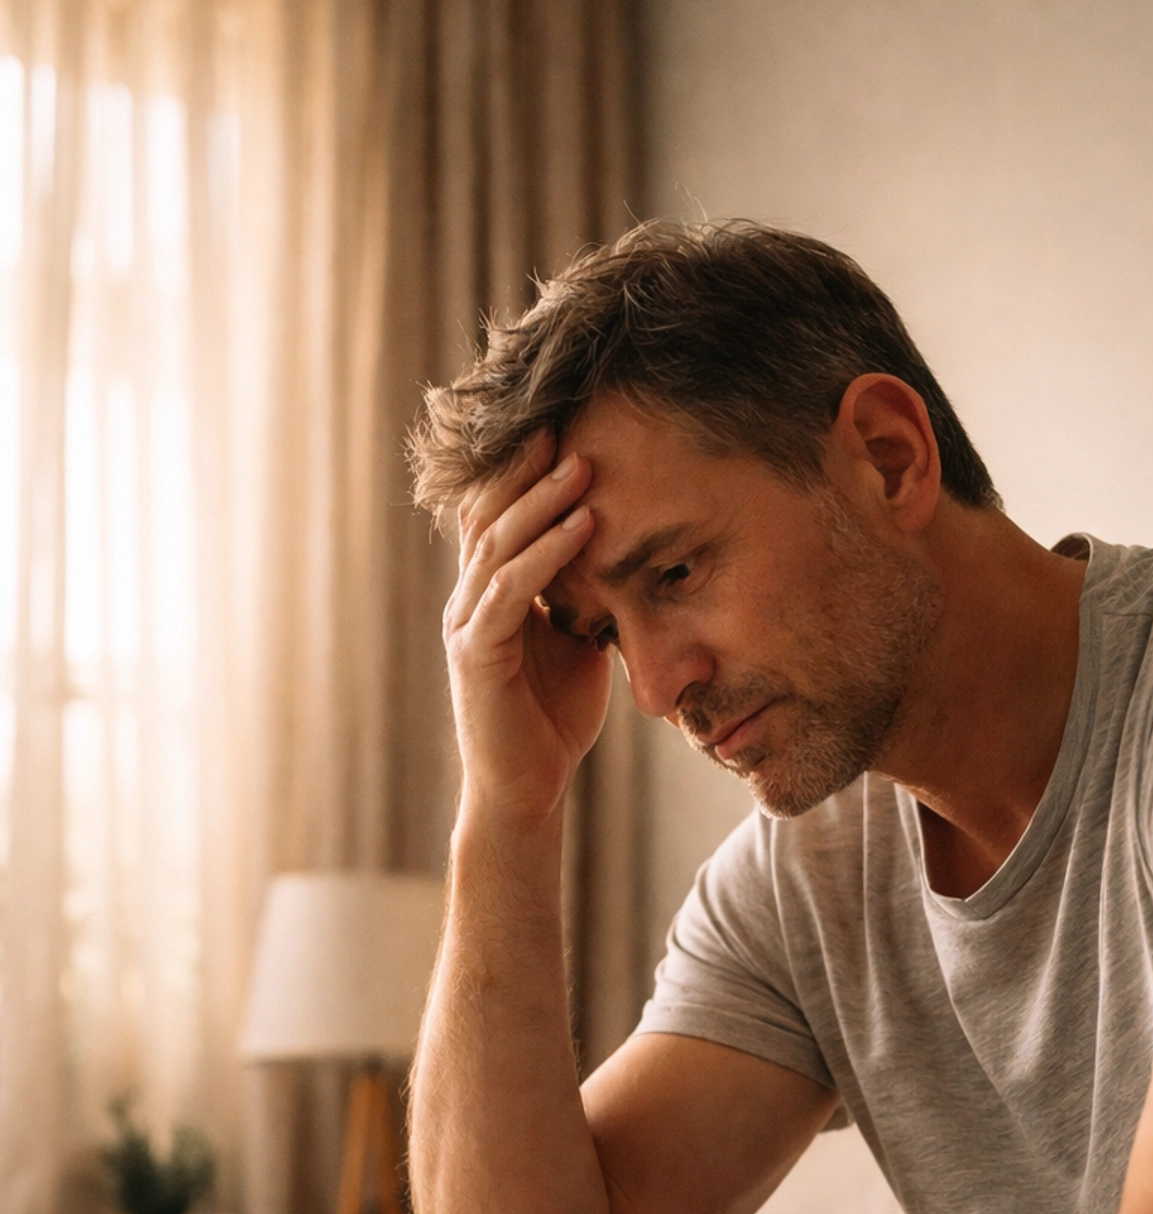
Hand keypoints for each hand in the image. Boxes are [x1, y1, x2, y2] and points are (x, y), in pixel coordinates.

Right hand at [444, 433, 610, 820]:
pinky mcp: (476, 654)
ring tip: (585, 464)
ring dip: (543, 501)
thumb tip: (624, 561)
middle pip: (490, 516)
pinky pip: (511, 591)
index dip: (524, 473)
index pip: (498, 517)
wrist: (527, 792)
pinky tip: (581, 526)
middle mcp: (468, 600)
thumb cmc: (552, 723)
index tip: (566, 427)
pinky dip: (546, 555)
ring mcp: (466, 625)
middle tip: (569, 421)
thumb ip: (584, 601)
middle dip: (529, 468)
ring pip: (499, 545)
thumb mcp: (577, 648)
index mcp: (488, 595)